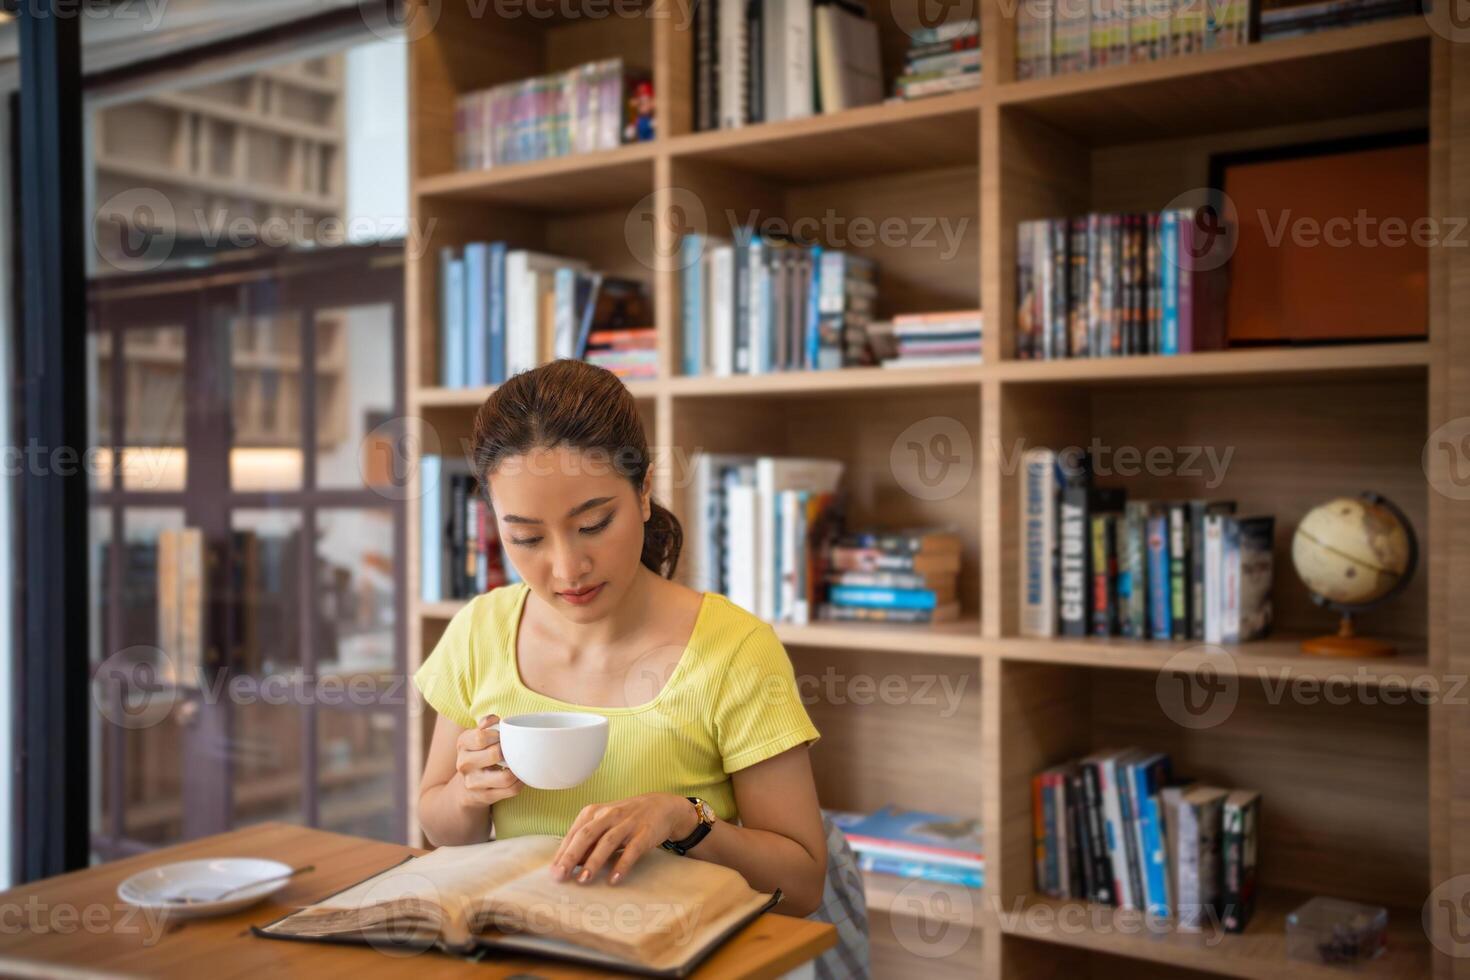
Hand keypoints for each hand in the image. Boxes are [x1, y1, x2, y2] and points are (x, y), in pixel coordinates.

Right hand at [453, 714, 521, 807]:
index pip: (481, 736)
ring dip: (517, 769)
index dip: (497, 735)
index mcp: (463, 743)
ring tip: (518, 764)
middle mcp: (464, 763)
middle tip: (512, 751)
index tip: (502, 737)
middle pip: (495, 754)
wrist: (466, 786)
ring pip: (505, 777)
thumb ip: (486, 723)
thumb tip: (495, 719)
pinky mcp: (484, 797)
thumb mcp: (476, 736)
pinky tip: (519, 776)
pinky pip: (511, 790)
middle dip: (509, 751)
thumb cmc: (479, 754)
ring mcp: (473, 782)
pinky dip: (520, 783)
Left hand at [551, 794, 698, 885]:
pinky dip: (622, 864)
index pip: (574, 833)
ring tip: (583, 879)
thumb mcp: (603, 824)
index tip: (553, 872)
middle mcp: (608, 815)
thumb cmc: (625, 819)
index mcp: (594, 812)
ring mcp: (627, 823)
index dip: (562, 853)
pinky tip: (614, 879)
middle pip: (586, 835)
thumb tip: (569, 864)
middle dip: (572, 855)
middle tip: (561, 875)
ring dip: (594, 861)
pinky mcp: (644, 833)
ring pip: (607, 842)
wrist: (661, 806)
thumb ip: (587, 841)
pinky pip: (632, 850)